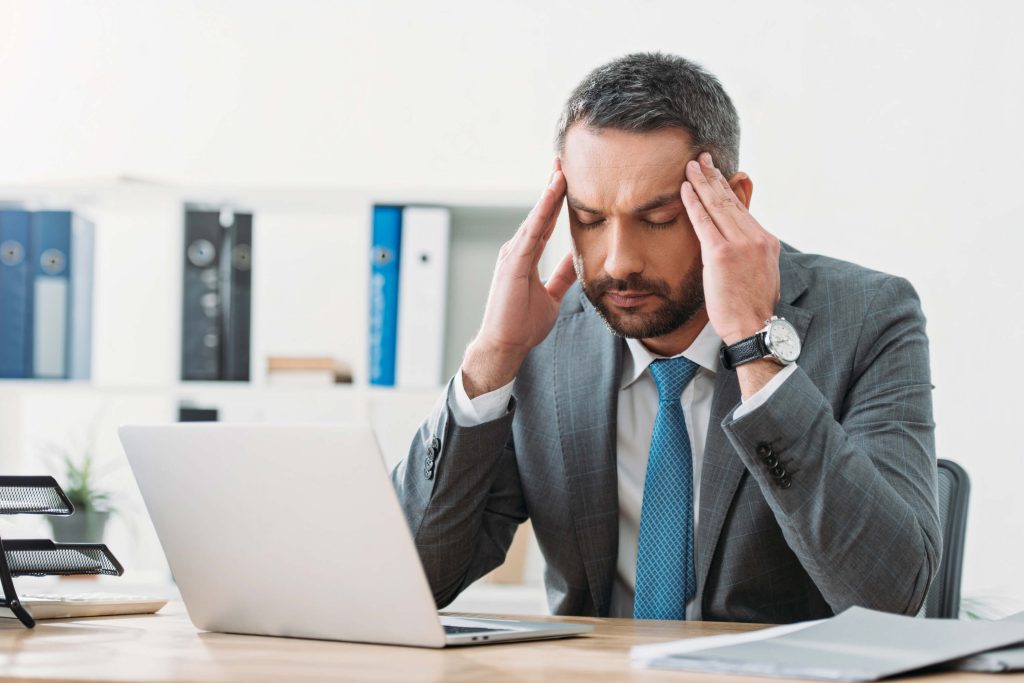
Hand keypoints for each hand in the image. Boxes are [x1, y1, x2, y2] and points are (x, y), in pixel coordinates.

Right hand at [462, 162, 576, 397]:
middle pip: (539, 213)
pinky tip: (553, 193)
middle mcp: (517, 250)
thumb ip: (561, 276)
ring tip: (562, 169)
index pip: (545, 222)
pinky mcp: (513, 263)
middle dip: (553, 188)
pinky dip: (543, 211)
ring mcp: (513, 255)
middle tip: (565, 161)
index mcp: (526, 257)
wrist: (505, 346)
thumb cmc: (521, 324)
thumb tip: (576, 260)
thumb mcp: (551, 295)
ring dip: (549, 192)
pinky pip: (532, 231)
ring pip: (535, 217)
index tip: (569, 179)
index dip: (557, 201)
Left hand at [681, 152, 780, 345]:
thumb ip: (749, 254)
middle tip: (702, 158)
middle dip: (714, 177)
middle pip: (731, 200)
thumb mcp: (758, 275)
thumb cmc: (750, 308)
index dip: (727, 188)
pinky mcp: (722, 254)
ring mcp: (740, 244)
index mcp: (766, 241)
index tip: (717, 173)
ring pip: (718, 205)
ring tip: (691, 166)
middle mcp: (756, 238)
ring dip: (702, 183)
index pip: (742, 208)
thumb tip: (739, 244)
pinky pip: (704, 222)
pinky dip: (693, 203)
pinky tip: (685, 189)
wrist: (753, 328)